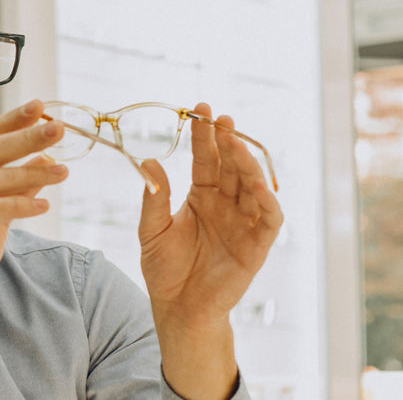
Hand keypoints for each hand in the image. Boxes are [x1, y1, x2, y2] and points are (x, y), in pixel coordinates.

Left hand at [138, 103, 282, 398]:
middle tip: (220, 120)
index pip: (206, 160)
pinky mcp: (257, 245)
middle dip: (228, 142)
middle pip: (232, 167)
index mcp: (201, 197)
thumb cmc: (164, 270)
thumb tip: (149, 160)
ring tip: (235, 144)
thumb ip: (154, 198)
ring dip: (247, 164)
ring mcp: (244, 223)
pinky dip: (267, 200)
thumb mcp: (151, 230)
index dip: (205, 136)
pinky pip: (269, 218)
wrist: (177, 309)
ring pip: (253, 186)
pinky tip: (255, 183)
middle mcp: (226, 205)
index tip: (200, 109)